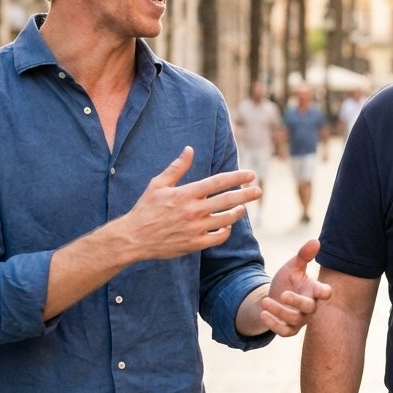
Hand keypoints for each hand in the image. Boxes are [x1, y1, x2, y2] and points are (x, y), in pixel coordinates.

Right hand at [121, 146, 260, 260]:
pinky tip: (226, 225)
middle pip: (228, 200)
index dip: (237, 177)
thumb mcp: (158, 184)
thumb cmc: (145, 209)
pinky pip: (218, 237)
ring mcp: (195, 228)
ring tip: (242, 207)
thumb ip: (177, 167)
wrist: (133, 238)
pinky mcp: (195, 244)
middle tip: (259, 191)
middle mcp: (193, 211)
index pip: (218, 182)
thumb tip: (189, 149)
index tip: (251, 175)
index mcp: (186, 194)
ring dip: (237, 213)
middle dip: (246, 195)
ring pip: (226, 219)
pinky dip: (226, 231)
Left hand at [258, 239, 332, 336]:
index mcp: (314, 290)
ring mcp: (300, 319)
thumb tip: (315, 241)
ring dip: (278, 311)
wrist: (273, 298)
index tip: (322, 292)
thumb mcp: (293, 267)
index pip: (325, 293)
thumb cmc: (288, 281)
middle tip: (283, 294)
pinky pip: (284, 331)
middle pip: (309, 307)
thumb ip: (304, 255)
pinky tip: (263, 314)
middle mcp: (310, 307)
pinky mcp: (289, 329)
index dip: (325, 293)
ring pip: (294, 319)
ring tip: (265, 301)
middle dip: (296, 301)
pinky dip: (273, 324)